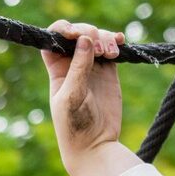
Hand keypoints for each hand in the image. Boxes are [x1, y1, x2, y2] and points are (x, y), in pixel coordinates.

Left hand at [41, 20, 139, 175]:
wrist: (94, 145)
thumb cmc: (74, 125)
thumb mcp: (72, 96)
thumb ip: (78, 68)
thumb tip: (85, 39)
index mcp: (57, 70)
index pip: (53, 40)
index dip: (62, 30)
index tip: (74, 34)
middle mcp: (73, 65)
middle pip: (79, 35)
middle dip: (89, 33)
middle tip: (99, 48)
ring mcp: (92, 66)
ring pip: (96, 39)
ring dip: (105, 38)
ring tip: (111, 53)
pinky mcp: (109, 71)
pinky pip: (111, 49)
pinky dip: (116, 41)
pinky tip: (121, 41)